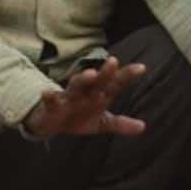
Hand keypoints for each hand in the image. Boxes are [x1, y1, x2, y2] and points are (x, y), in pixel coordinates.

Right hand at [23, 57, 145, 137]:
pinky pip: (50, 100)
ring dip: (83, 79)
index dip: (127, 75)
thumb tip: (143, 127)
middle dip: (105, 72)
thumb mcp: (101, 122)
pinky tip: (47, 92)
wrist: (52, 123)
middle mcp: (86, 91)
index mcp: (100, 93)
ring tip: (90, 74)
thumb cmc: (80, 117)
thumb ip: (120, 123)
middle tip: (113, 62)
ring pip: (76, 85)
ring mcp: (69, 97)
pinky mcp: (52, 105)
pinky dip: (49, 96)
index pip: (116, 82)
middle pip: (98, 80)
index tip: (141, 67)